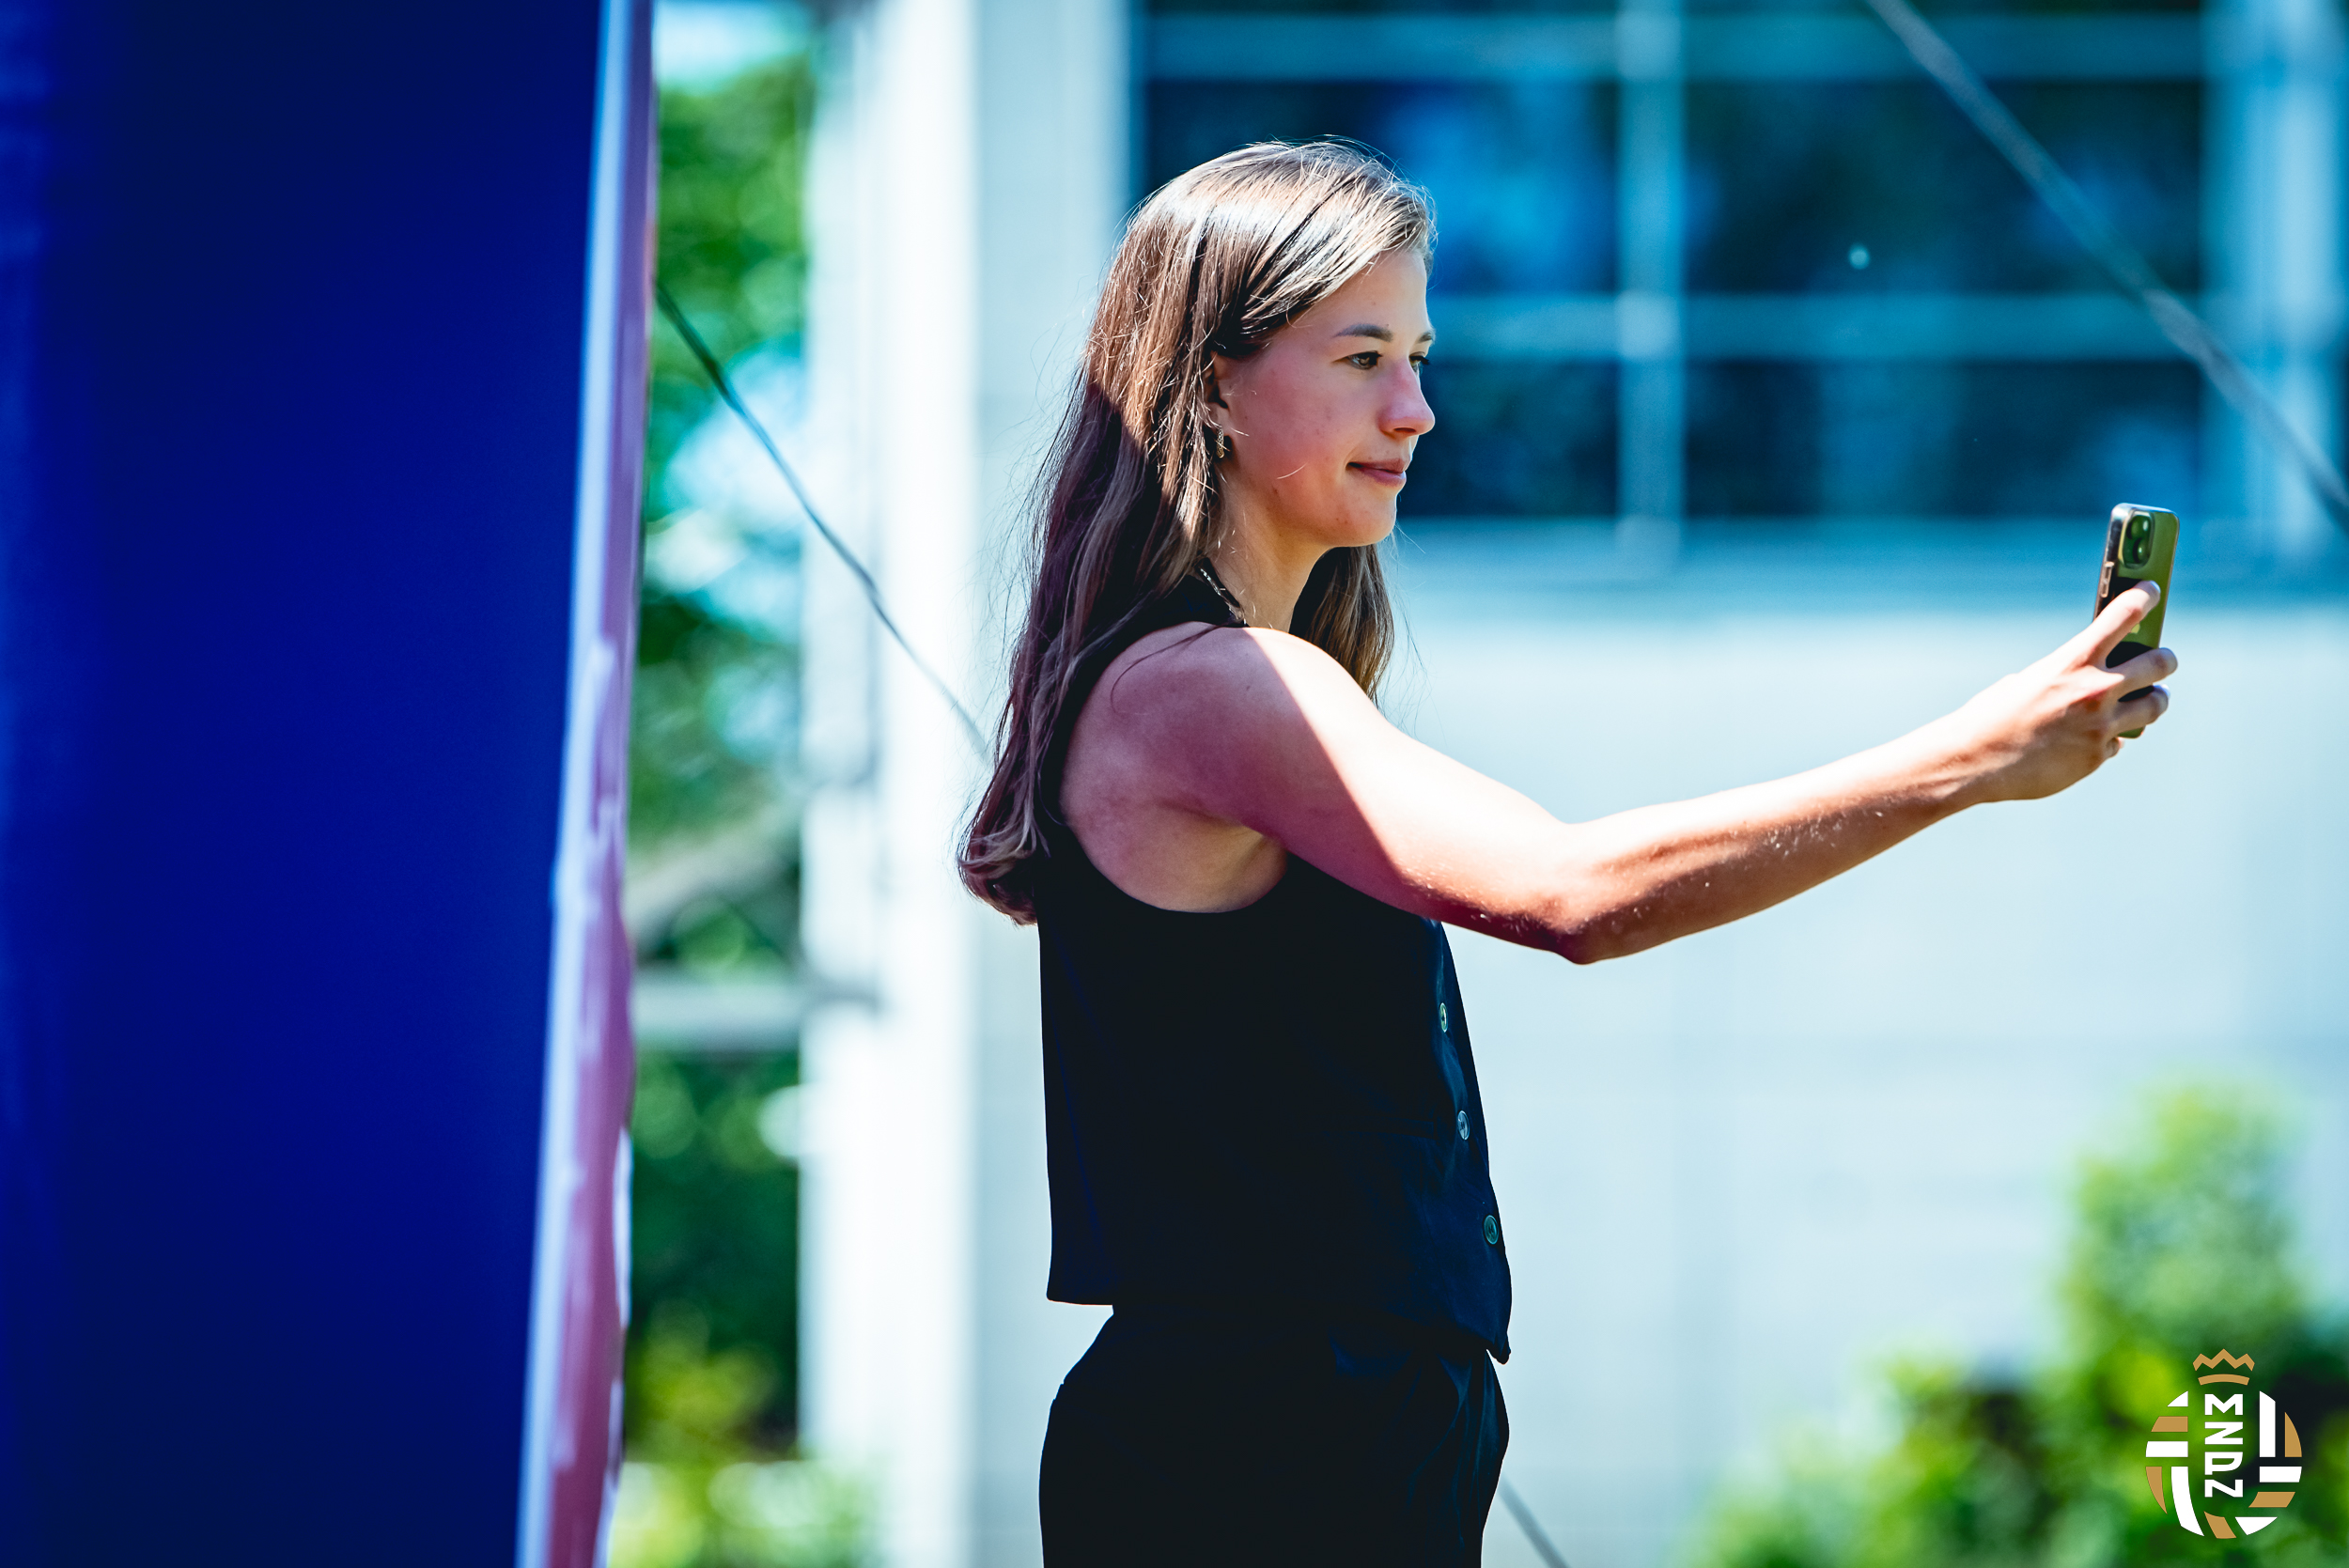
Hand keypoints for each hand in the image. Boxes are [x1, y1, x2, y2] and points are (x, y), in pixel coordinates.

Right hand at [1941, 582, 2177, 805]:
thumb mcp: (2028, 680)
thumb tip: (2094, 678)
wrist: (1973, 761)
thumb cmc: (1991, 716)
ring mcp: (2100, 726)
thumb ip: (2066, 675)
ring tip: (2151, 699)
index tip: (2151, 591)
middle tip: (2162, 660)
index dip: (2144, 596)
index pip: (2124, 615)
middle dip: (2164, 660)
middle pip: (2159, 663)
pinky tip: (2091, 738)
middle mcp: (2095, 690)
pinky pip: (2118, 741)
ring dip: (2155, 699)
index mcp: (2073, 661)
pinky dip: (2108, 738)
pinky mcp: (2097, 756)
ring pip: (2155, 705)